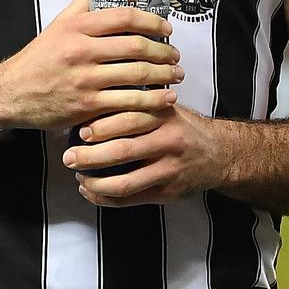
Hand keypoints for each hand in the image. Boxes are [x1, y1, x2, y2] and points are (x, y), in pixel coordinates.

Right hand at [0, 0, 183, 130]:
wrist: (11, 93)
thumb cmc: (37, 59)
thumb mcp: (58, 23)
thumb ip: (82, 1)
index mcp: (77, 27)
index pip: (125, 17)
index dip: (153, 21)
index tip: (166, 28)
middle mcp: (81, 51)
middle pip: (136, 47)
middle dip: (164, 52)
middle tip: (175, 55)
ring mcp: (85, 80)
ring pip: (137, 76)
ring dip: (163, 76)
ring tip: (175, 76)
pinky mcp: (86, 106)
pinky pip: (127, 104)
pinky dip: (151, 103)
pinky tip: (163, 100)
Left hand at [63, 104, 217, 206]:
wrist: (219, 154)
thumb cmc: (182, 126)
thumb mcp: (167, 105)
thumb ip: (141, 99)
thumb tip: (100, 89)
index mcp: (164, 116)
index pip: (129, 119)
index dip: (101, 126)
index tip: (79, 130)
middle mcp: (168, 142)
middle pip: (123, 151)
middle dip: (90, 156)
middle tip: (68, 157)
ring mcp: (168, 170)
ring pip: (125, 182)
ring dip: (95, 182)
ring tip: (77, 177)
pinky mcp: (168, 193)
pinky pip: (131, 200)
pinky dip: (105, 198)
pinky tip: (90, 192)